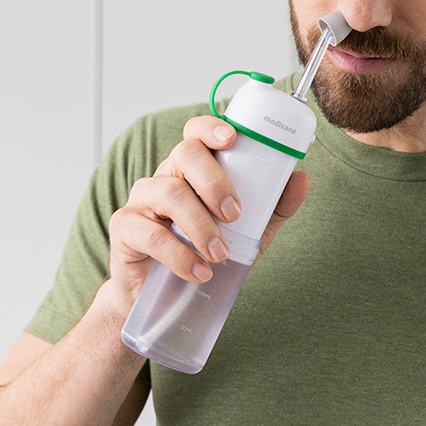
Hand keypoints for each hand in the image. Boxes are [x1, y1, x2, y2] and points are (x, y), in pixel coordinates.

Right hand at [105, 115, 309, 319]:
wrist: (166, 297)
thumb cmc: (205, 252)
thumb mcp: (249, 231)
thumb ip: (274, 206)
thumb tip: (301, 178)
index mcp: (193, 169)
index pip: (197, 133)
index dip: (211, 128)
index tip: (232, 138)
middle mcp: (166, 176)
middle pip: (185, 155)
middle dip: (214, 181)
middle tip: (235, 214)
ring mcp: (143, 200)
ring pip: (169, 193)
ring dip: (200, 224)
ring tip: (219, 254)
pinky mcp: (125, 228)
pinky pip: (150, 234)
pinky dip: (179, 255)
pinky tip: (199, 271)